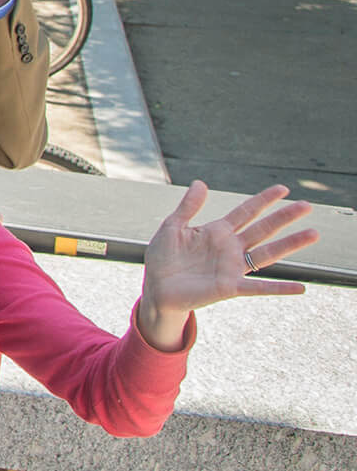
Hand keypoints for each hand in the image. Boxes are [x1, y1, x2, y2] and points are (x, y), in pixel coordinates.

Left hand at [137, 181, 317, 350]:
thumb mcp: (173, 226)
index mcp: (217, 232)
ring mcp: (232, 268)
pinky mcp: (230, 287)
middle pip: (263, 229)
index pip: (246, 212)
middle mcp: (230, 248)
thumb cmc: (163, 257)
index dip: (263, 200)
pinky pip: (259, 287)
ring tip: (314, 234)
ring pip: (268, 254)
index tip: (283, 189)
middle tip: (308, 205)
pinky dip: (280, 288)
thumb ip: (188, 206)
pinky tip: (301, 288)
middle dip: (284, 217)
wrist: (156, 286)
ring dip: (290, 245)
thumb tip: (201, 183)